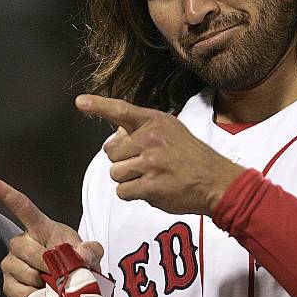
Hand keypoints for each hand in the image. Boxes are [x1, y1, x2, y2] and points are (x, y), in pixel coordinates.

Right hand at [0, 177, 103, 296]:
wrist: (71, 281)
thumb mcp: (89, 251)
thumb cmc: (74, 259)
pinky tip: (41, 289)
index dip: (6, 193)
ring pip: (22, 269)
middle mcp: (23, 242)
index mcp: (42, 227)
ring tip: (53, 278)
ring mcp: (13, 262)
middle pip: (24, 246)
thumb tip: (83, 254)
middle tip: (59, 268)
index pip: (23, 207)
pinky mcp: (9, 282)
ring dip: (41, 278)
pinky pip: (17, 289)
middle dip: (44, 260)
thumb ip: (91, 249)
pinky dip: (33, 293)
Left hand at [75, 94, 244, 216]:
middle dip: (123, 160)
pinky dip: (133, 194)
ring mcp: (151, 162)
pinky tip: (152, 189)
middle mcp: (151, 138)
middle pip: (111, 151)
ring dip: (128, 179)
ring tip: (151, 176)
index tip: (80, 102)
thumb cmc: (191, 156)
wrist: (215, 179)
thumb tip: (114, 138)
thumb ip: (144, 130)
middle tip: (146, 163)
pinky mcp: (151, 186)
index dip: (99, 105)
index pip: (121, 110)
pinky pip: (123, 192)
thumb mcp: (172, 130)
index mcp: (155, 121)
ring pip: (115, 173)